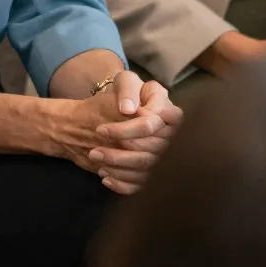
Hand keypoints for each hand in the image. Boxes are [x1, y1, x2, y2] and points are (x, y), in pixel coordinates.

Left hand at [39, 75, 180, 192]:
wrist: (113, 115)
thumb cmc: (122, 96)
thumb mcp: (124, 82)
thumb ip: (128, 88)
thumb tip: (128, 109)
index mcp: (167, 111)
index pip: (151, 125)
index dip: (128, 130)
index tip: (101, 129)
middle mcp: (170, 135)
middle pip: (150, 150)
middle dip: (119, 152)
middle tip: (94, 151)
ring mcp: (163, 155)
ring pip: (146, 168)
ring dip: (118, 167)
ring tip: (96, 160)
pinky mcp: (153, 171)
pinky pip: (142, 184)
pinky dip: (123, 184)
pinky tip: (105, 178)